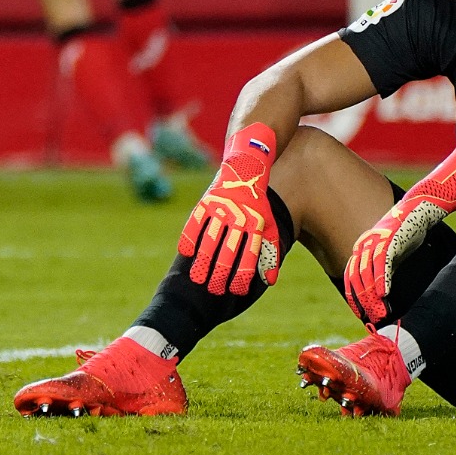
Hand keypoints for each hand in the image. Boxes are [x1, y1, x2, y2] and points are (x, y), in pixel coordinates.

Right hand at [177, 125, 281, 294]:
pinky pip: (195, 223)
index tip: (235, 291)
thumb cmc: (259, 201)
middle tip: (213, 291)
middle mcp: (238, 218)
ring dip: (202, 263)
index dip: (242, 277)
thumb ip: (270, 251)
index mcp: (256, 225)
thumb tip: (270, 280)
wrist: (248, 163)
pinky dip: (189, 238)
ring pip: (209, 242)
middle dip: (219, 275)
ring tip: (197, 279)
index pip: (249, 257)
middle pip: (227, 253)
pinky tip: (185, 253)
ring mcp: (221, 209)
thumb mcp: (269, 223)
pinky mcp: (207, 200)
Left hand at [345, 149, 455, 324]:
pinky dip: (382, 278)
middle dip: (361, 297)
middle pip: (357, 275)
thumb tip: (388, 280)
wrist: (420, 205)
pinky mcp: (391, 240)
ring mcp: (378, 241)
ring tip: (374, 310)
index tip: (358, 309)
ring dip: (371, 293)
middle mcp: (368, 243)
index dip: (354, 291)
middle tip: (365, 315)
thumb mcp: (395, 245)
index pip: (354, 272)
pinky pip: (383, 263)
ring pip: (368, 271)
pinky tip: (383, 293)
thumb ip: (388, 261)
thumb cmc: (409, 226)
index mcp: (367, 244)